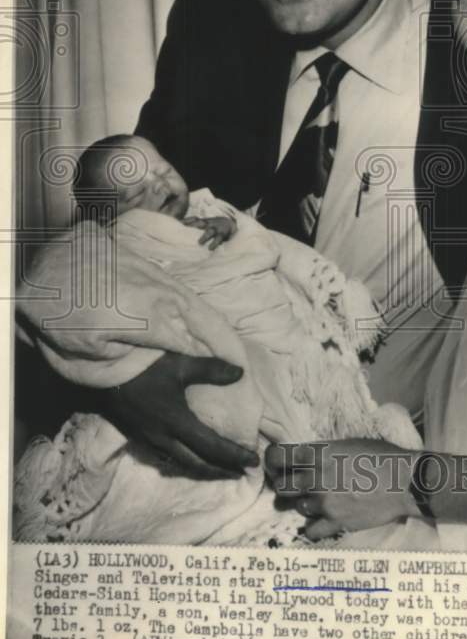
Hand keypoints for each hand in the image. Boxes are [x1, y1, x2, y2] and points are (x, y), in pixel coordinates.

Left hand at [17, 221, 246, 385]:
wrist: (50, 262)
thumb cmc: (63, 314)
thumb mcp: (92, 349)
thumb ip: (134, 356)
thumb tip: (163, 360)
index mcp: (153, 320)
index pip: (193, 347)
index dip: (215, 363)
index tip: (233, 377)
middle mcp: (164, 298)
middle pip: (205, 323)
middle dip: (226, 345)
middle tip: (244, 364)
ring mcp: (160, 280)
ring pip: (197, 305)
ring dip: (217, 326)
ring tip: (233, 345)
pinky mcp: (152, 269)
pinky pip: (184, 291)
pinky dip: (200, 308)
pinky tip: (205, 317)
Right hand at [99, 351, 259, 478]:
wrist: (101, 374)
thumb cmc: (141, 367)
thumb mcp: (179, 364)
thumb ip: (211, 370)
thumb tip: (240, 373)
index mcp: (177, 422)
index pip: (212, 447)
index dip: (234, 455)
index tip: (253, 461)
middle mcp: (164, 438)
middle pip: (198, 463)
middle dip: (222, 470)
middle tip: (242, 472)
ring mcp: (149, 440)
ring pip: (182, 464)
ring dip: (204, 469)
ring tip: (221, 470)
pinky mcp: (139, 437)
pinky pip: (167, 458)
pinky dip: (185, 463)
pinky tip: (190, 458)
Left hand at [265, 439, 421, 539]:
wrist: (405, 481)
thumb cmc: (381, 456)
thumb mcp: (348, 444)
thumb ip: (324, 452)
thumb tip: (307, 457)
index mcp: (318, 454)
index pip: (279, 457)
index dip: (272, 460)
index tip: (274, 463)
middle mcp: (316, 478)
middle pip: (282, 486)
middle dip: (285, 485)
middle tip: (293, 485)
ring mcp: (324, 503)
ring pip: (298, 507)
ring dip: (305, 503)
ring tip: (319, 500)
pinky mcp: (336, 522)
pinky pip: (311, 530)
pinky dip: (315, 527)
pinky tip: (323, 520)